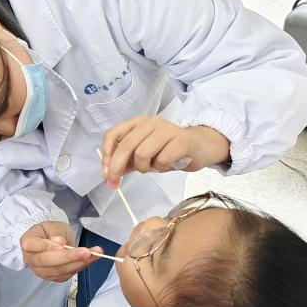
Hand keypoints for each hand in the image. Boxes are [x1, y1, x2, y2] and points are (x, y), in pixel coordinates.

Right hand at [20, 220, 100, 281]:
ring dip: (78, 263)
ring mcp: (40, 271)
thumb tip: (60, 242)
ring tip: (94, 254)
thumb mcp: (54, 225)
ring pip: (58, 270)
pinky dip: (79, 267)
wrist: (51, 239)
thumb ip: (56, 233)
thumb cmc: (50, 231)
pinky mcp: (52, 277)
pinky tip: (90, 259)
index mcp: (27, 242)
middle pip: (46, 261)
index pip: (32, 245)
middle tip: (86, 252)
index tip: (63, 243)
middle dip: (68, 257)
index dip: (47, 246)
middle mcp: (30, 259)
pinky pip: (66, 275)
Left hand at [100, 117, 230, 187]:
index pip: (113, 134)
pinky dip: (161, 168)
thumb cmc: (169, 150)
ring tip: (153, 167)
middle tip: (114, 184)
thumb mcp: (144, 155)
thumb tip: (106, 173)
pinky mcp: (181, 140)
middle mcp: (150, 122)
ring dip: (144, 168)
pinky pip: (162, 160)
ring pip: (142, 154)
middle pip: (125, 146)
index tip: (106, 173)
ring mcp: (166, 129)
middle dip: (117, 168)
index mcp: (138, 123)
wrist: (200, 147)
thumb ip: (126, 162)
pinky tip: (168, 165)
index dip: (106, 154)